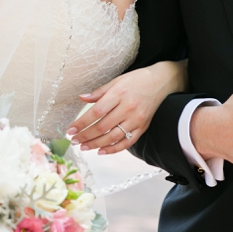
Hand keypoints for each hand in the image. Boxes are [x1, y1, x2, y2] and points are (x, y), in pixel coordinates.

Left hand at [66, 60, 187, 154]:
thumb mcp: (116, 81)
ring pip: (113, 137)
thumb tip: (81, 98)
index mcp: (119, 94)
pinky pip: (127, 142)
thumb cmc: (136, 80)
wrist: (161, 82)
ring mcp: (136, 119)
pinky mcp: (143, 127)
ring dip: (96, 144)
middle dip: (86, 136)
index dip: (82, 123)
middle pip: (103, 126)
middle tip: (74, 141)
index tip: (70, 130)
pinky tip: (101, 151)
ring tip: (84, 147)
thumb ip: (99, 92)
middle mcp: (127, 108)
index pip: (96, 112)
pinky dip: (114, 149)